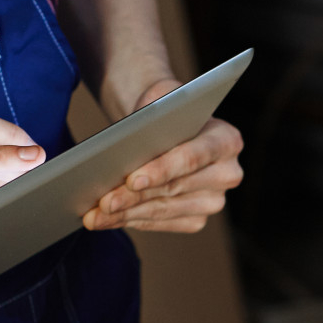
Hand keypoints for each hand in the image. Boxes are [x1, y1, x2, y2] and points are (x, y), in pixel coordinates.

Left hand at [83, 80, 243, 233]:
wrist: (168, 130)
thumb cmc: (163, 113)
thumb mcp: (159, 99)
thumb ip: (151, 111)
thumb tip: (128, 139)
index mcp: (226, 140)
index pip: (192, 157)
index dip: (162, 170)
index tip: (132, 180)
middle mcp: (228, 174)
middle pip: (175, 188)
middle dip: (134, 197)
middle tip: (103, 202)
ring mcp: (214, 201)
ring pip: (164, 210)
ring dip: (126, 214)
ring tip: (95, 215)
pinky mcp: (197, 219)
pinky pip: (160, 223)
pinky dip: (131, 220)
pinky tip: (108, 219)